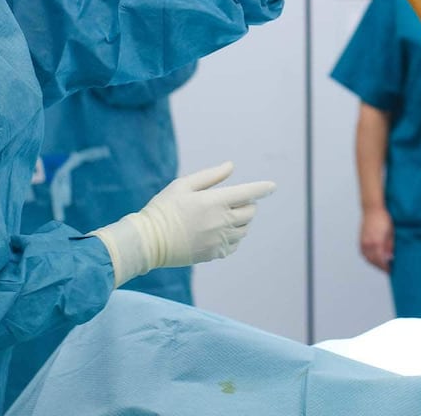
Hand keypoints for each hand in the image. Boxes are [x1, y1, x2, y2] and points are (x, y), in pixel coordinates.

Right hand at [92, 162, 275, 286]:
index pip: (248, 193)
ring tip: (226, 217)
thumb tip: (231, 166)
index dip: (263, 188)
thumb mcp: (183, 185)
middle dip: (248, 204)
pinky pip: (234, 246)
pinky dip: (234, 238)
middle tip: (235, 201)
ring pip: (244, 230)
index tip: (272, 186)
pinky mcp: (213, 254)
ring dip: (242, 221)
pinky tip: (221, 233)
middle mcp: (221, 222)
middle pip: (250, 212)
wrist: (147, 241)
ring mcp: (218, 240)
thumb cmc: (163, 209)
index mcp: (215, 202)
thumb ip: (210, 176)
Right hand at [359, 206, 393, 272]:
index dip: (386, 267)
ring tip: (382, 265)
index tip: (391, 270)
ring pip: (368, 259)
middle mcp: (368, 244)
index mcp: (376, 243)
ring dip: (375, 263)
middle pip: (374, 261)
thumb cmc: (384, 219)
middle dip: (381, 267)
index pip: (381, 261)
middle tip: (388, 269)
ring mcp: (363, 242)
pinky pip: (364, 254)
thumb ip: (389, 247)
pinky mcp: (361, 241)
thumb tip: (390, 258)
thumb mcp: (391, 233)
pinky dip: (369, 258)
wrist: (372, 209)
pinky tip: (375, 258)